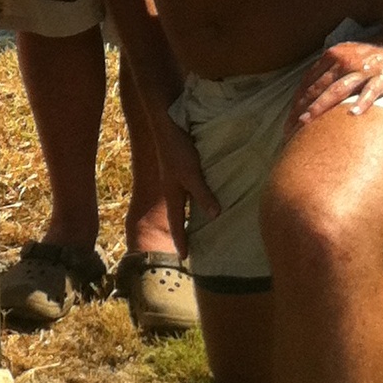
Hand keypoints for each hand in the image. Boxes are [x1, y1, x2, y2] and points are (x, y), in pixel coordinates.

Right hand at [151, 114, 220, 260]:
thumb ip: (202, 193)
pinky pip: (194, 189)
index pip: (176, 222)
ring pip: (187, 202)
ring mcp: (178, 178)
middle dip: (185, 230)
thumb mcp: (190, 173)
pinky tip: (211, 196)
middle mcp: (174, 189)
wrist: (168, 123)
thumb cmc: (177, 149)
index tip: (184, 258)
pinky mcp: (185, 168)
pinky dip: (200, 197)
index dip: (181, 240)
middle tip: (194, 246)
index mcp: (172, 193)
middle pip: (180, 214)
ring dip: (194, 214)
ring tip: (204, 226)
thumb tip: (215, 216)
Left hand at [286, 38, 382, 134]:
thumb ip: (326, 71)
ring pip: (338, 90)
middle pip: (318, 88)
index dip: (296, 101)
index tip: (287, 120)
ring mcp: (363, 70)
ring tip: (308, 122)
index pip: (308, 82)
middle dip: (302, 108)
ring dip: (320, 106)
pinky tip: (353, 114)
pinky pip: (371, 92)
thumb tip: (305, 93)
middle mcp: (344, 62)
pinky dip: (362, 102)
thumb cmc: (369, 56)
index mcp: (332, 57)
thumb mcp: (343, 56)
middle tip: (290, 128)